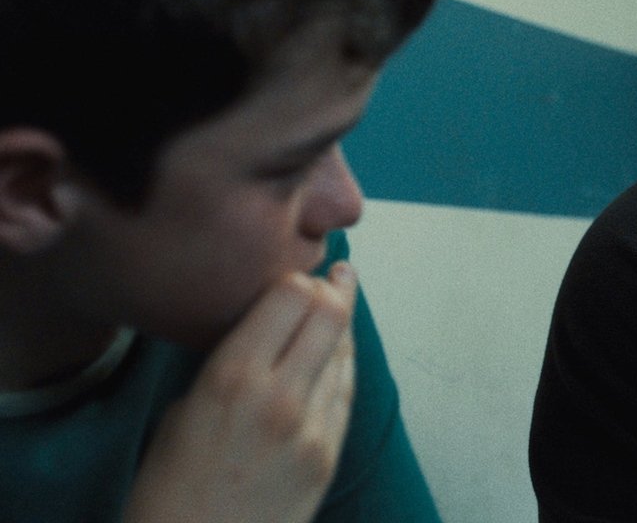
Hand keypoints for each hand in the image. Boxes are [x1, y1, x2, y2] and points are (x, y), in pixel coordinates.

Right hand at [123, 262, 358, 522]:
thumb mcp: (181, 411)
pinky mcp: (329, 455)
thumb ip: (228, 365)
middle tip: (336, 275)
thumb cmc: (167, 489)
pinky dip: (344, 365)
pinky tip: (341, 351)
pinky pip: (346, 393)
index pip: (290, 296)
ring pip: (344, 353)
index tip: (296, 271)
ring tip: (340, 301)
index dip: (297, 278)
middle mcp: (280, 396)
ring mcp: (312, 428)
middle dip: (334, 289)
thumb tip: (263, 332)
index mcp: (231, 377)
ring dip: (342, 326)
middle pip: (330, 315)